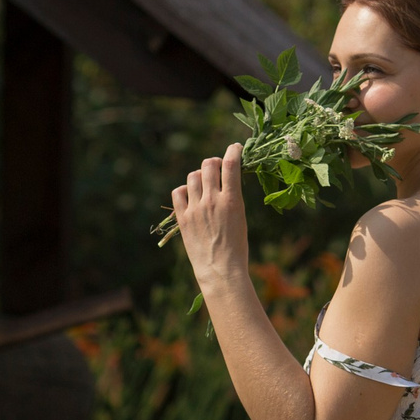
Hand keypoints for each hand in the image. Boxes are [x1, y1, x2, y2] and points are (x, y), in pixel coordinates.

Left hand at [170, 144, 249, 292]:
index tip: (236, 148)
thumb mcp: (241, 218)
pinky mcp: (183, 218)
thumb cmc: (237, 248)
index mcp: (231, 200)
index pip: (231, 164)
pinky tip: (190, 195)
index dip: (234, 150)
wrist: (220, 271)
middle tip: (218, 168)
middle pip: (209, 165)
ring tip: (204, 183)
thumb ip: (232, 197)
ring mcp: (195, 208)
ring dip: (200, 175)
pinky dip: (184, 189)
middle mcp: (212, 200)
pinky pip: (178, 192)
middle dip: (215, 162)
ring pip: (193, 176)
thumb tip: (226, 180)